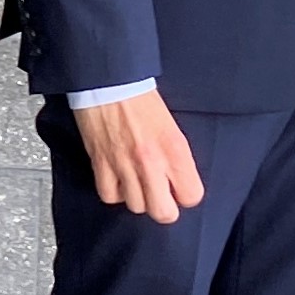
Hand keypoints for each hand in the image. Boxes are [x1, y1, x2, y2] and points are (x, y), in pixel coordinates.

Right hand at [72, 88, 206, 222]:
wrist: (108, 81)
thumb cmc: (140, 98)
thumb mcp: (171, 126)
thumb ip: (176, 156)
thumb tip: (178, 181)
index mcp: (175, 149)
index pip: (192, 196)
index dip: (185, 194)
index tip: (178, 187)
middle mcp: (152, 162)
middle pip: (164, 213)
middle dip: (163, 207)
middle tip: (159, 194)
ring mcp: (125, 165)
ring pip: (136, 207)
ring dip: (137, 197)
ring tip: (136, 181)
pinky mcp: (101, 164)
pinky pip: (110, 196)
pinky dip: (114, 192)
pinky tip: (117, 179)